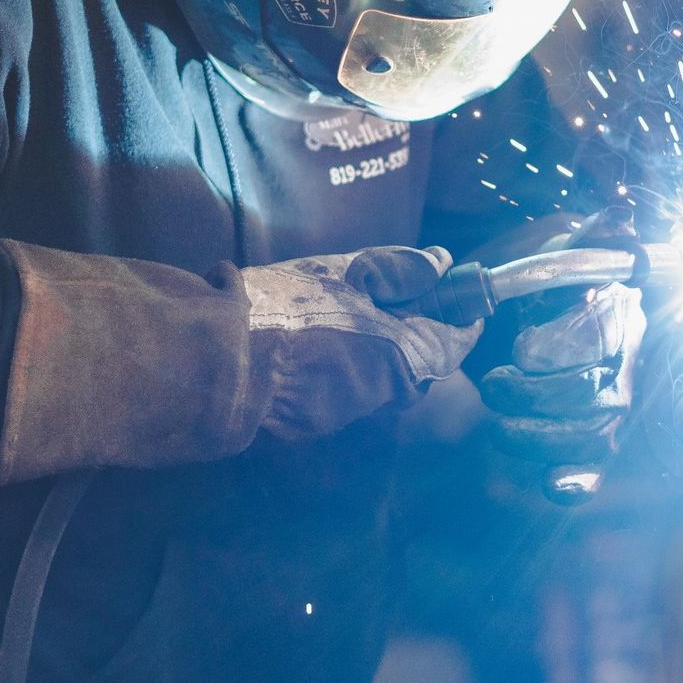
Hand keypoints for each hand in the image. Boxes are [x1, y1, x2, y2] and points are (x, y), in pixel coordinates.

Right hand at [251, 245, 482, 441]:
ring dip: (381, 339)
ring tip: (352, 302)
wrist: (220, 361)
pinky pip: (351, 382)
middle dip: (418, 323)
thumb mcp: (349, 273)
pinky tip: (323, 330)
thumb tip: (442, 264)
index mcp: (404, 358)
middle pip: (422, 357)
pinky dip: (349, 356)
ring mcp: (352, 410)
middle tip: (397, 285)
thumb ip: (403, 269)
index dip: (462, 312)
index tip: (458, 288)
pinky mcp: (320, 419)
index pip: (457, 340)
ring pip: (385, 370)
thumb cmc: (287, 309)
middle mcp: (387, 393)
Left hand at [475, 208, 644, 491]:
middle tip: (493, 382)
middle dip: (539, 396)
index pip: (603, 337)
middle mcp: (622, 366)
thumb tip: (621, 213)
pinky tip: (551, 484)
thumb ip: (588, 236)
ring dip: (541, 437)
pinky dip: (574, 483)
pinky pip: (594, 473)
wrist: (512, 319)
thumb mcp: (554, 252)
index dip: (563, 346)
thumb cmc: (536, 282)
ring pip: (594, 438)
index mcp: (617, 316)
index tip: (521, 348)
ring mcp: (609, 410)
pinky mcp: (588, 447)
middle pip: (598, 396)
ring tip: (498, 425)